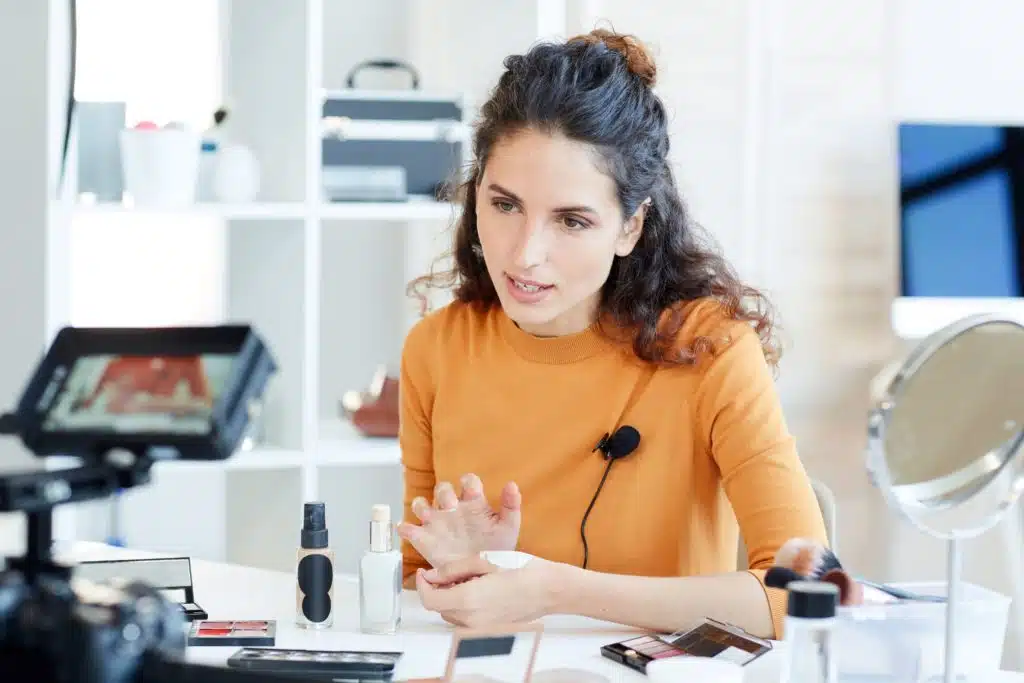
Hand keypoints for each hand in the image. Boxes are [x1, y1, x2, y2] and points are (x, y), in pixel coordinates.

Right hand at [398, 474, 520, 567]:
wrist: (482, 575)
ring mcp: (437, 523)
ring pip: (420, 504)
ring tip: (429, 516)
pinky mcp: (424, 540)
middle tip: (451, 506)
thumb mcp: (508, 527)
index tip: (472, 491)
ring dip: (421, 506)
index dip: (468, 482)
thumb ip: (511, 506)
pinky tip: (409, 530)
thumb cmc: (496, 549)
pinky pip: (408, 529)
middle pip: (442, 489)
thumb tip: (512, 484)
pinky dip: (404, 528)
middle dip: (444, 493)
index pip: (468, 481)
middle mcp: (453, 509)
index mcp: (474, 502)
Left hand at [416, 555, 555, 626]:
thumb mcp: (482, 560)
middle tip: (450, 571)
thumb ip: (452, 569)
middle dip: (438, 589)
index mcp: (468, 600)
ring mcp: (480, 629)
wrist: (548, 589)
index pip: (429, 600)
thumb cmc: (521, 570)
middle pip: (439, 607)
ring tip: (470, 579)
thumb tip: (432, 575)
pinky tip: (480, 590)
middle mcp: (471, 620)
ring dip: (451, 598)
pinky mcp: (488, 630)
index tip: (423, 574)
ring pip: (451, 614)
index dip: (421, 586)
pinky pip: (466, 619)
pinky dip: (464, 605)